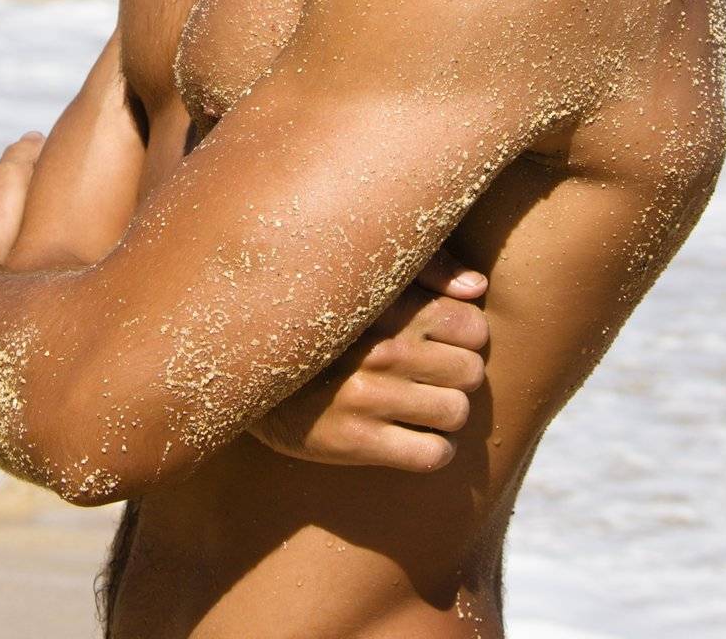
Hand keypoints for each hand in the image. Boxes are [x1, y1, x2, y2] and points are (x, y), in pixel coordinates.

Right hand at [250, 249, 488, 471]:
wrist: (249, 375)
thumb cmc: (322, 325)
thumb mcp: (365, 285)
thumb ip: (426, 271)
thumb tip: (476, 287)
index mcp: (388, 306)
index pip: (471, 325)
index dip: (466, 339)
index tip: (443, 343)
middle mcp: (381, 348)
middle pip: (470, 372)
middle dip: (458, 379)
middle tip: (433, 379)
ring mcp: (368, 396)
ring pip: (456, 413)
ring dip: (445, 416)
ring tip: (422, 408)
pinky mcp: (355, 442)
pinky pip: (432, 455)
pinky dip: (431, 451)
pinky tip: (410, 438)